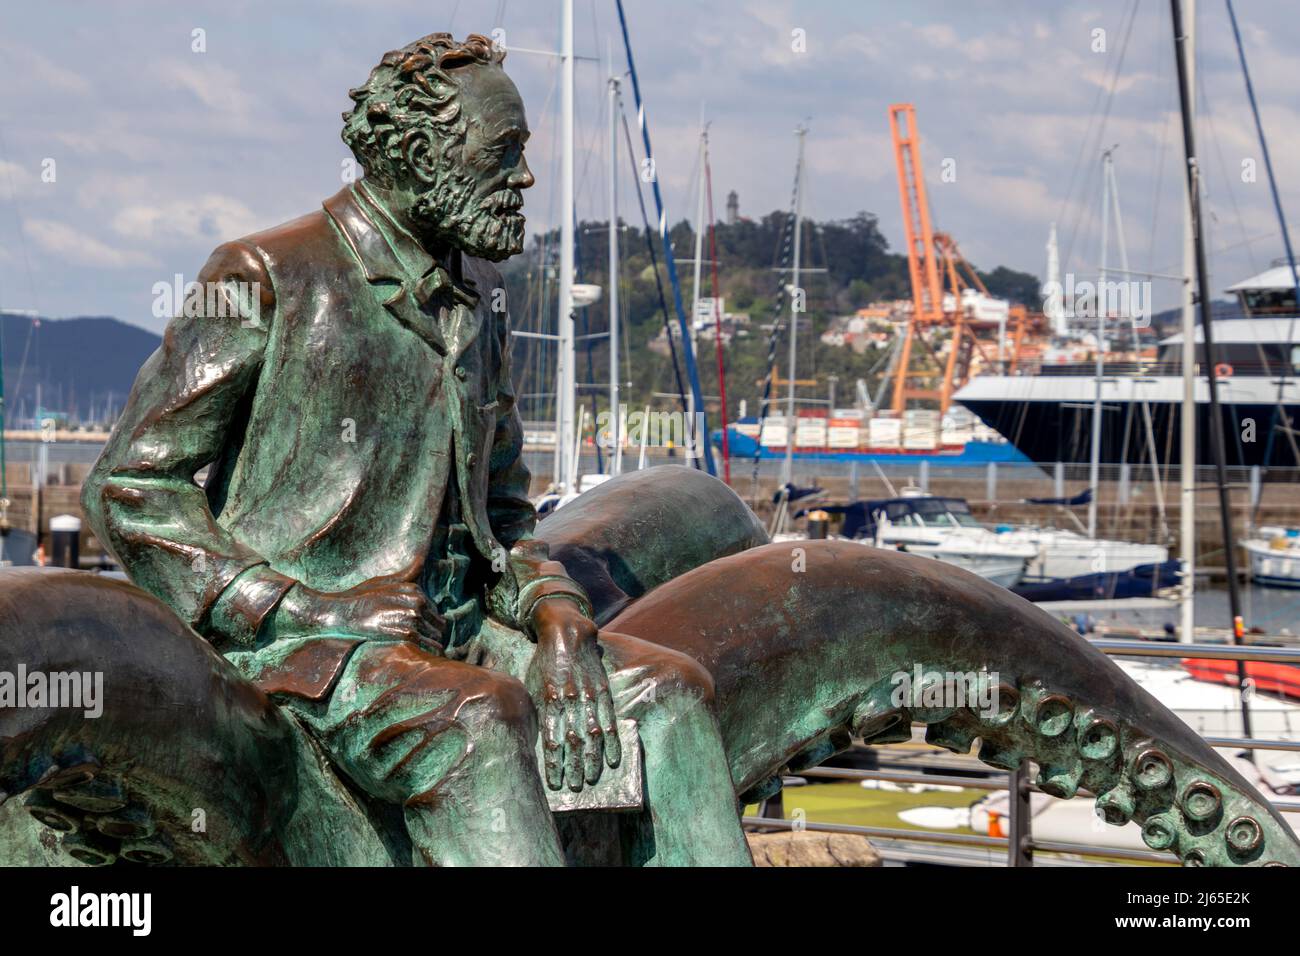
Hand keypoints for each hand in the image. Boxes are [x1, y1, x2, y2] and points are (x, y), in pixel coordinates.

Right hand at [273, 580, 444, 652]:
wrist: (341, 612)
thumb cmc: (359, 598)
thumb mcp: (383, 582)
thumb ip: (404, 577)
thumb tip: (421, 560)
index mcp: (414, 590)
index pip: (435, 613)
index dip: (431, 627)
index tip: (426, 637)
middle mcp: (417, 602)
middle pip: (439, 626)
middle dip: (434, 638)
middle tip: (428, 652)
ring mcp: (412, 617)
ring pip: (436, 638)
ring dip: (433, 649)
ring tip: (427, 659)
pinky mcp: (406, 633)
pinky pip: (428, 647)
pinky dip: (430, 654)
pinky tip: (425, 662)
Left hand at [527, 598, 619, 790]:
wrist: (565, 633)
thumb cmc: (545, 663)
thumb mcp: (534, 686)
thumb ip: (540, 712)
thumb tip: (543, 742)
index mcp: (548, 701)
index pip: (552, 741)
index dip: (554, 764)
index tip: (555, 783)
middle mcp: (568, 701)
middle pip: (573, 742)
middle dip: (575, 768)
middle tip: (576, 786)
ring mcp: (587, 696)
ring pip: (592, 735)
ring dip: (593, 760)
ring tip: (593, 778)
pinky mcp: (602, 691)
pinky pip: (609, 720)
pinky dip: (612, 742)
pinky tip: (613, 758)